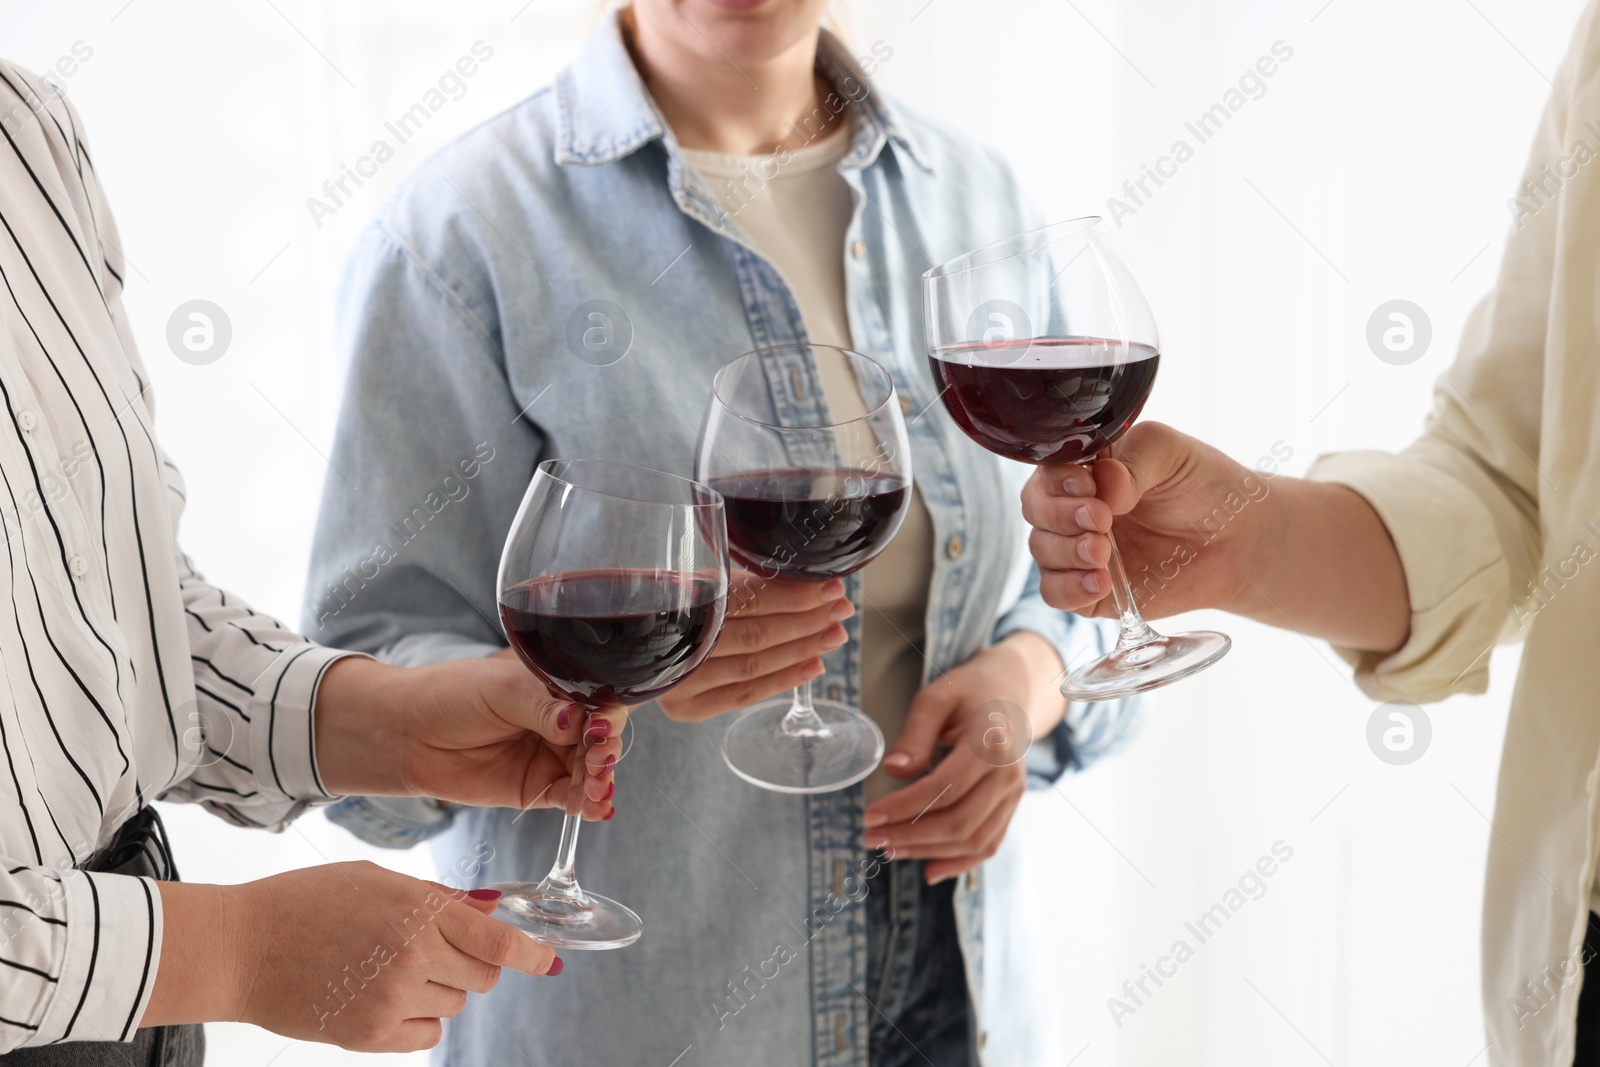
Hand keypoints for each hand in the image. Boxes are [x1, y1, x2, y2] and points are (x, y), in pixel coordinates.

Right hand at [221, 864, 558, 1051]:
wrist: (240, 947)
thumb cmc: (305, 902)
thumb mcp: (377, 880)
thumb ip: (438, 898)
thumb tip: (489, 908)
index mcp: (419, 910)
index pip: (498, 940)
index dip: (532, 954)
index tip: (550, 962)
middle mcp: (414, 955)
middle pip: (484, 975)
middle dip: (471, 964)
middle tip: (431, 950)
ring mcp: (393, 998)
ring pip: (455, 1003)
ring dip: (439, 989)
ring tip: (388, 969)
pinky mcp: (371, 1035)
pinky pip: (427, 1034)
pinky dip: (417, 1021)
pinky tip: (381, 997)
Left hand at [315, 657, 623, 819]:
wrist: (407, 733)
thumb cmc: (451, 696)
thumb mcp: (501, 691)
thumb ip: (542, 706)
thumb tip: (579, 721)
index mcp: (557, 691)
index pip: (598, 703)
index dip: (607, 717)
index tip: (602, 728)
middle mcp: (560, 724)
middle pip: (601, 740)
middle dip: (606, 751)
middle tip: (599, 759)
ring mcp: (550, 757)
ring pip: (590, 771)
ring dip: (601, 780)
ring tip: (596, 786)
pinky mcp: (536, 789)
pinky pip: (570, 798)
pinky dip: (587, 804)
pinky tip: (596, 807)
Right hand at [655, 571, 852, 722]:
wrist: (626, 643)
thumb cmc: (672, 605)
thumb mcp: (701, 581)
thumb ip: (744, 583)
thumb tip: (804, 578)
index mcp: (678, 601)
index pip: (749, 599)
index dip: (794, 595)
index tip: (830, 588)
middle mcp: (677, 643)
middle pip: (757, 634)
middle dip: (808, 620)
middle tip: (841, 610)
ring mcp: (681, 681)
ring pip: (756, 665)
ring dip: (803, 649)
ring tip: (834, 634)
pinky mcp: (687, 708)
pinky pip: (746, 694)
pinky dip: (784, 680)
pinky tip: (813, 665)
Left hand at [863, 634, 1065, 883]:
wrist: (1010, 692)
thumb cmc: (968, 691)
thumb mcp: (937, 696)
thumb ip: (916, 732)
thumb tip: (895, 770)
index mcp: (990, 743)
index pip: (945, 787)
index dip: (904, 806)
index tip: (870, 816)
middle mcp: (1008, 774)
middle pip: (960, 821)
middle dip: (910, 836)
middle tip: (871, 838)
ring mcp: (1013, 794)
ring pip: (973, 839)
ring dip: (928, 851)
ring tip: (890, 849)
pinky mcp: (1010, 806)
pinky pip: (989, 844)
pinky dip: (960, 863)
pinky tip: (929, 869)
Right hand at [1021, 421, 1265, 619]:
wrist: (1237, 538)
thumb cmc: (1203, 486)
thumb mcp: (1171, 452)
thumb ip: (1134, 459)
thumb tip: (1105, 486)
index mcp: (1086, 469)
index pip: (1048, 472)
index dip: (1061, 483)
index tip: (1090, 489)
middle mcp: (1074, 508)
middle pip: (1036, 511)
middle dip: (1062, 518)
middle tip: (1102, 522)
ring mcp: (1079, 550)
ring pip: (1042, 551)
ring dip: (1066, 553)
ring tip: (1104, 555)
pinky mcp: (1090, 590)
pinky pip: (1055, 593)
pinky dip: (1069, 589)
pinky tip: (1099, 584)